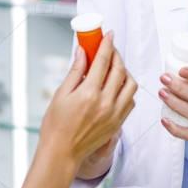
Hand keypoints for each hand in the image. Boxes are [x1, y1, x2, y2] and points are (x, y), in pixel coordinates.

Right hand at [23, 33, 136, 187]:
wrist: (62, 153)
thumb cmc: (56, 125)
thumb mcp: (61, 94)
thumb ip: (75, 71)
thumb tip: (82, 51)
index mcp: (89, 94)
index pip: (103, 61)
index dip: (107, 44)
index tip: (108, 35)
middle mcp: (106, 103)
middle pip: (119, 70)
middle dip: (116, 55)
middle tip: (110, 49)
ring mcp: (114, 114)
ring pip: (130, 85)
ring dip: (125, 72)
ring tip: (114, 68)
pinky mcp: (118, 123)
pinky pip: (130, 101)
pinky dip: (127, 90)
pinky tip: (116, 87)